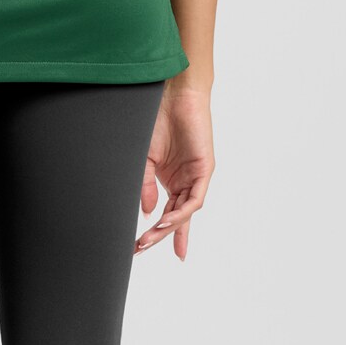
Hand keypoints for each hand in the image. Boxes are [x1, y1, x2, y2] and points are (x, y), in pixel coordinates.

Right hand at [135, 82, 212, 257]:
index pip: (167, 213)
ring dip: (169, 226)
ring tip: (150, 237)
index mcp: (170, 180)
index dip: (160, 234)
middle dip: (159, 235)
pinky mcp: (204, 170)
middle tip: (141, 249)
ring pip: (185, 211)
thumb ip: (145, 186)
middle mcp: (185, 181)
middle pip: (175, 217)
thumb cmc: (157, 120)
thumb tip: (148, 213)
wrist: (173, 95)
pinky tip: (165, 220)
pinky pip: (195, 198)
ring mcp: (195, 177)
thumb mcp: (144, 158)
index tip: (143, 249)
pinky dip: (181, 211)